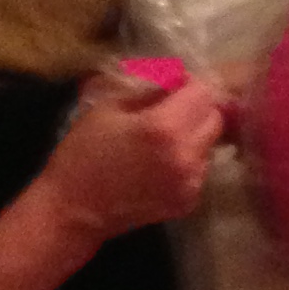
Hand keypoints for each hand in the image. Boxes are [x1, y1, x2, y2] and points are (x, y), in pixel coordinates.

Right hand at [36, 75, 224, 244]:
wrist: (74, 209)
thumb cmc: (84, 152)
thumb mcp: (110, 107)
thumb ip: (149, 90)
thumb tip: (175, 80)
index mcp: (165, 128)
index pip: (203, 92)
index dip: (189, 84)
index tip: (172, 86)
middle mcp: (187, 156)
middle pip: (215, 118)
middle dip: (197, 109)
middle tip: (171, 111)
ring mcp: (191, 183)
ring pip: (210, 144)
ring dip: (194, 135)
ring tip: (163, 140)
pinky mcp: (188, 202)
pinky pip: (200, 169)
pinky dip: (188, 160)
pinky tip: (161, 163)